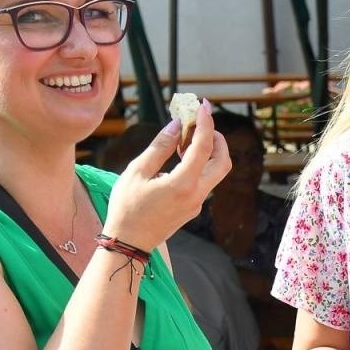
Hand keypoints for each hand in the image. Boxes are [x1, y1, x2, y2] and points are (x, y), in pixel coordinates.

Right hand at [103, 109, 230, 250]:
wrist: (129, 243)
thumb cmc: (126, 207)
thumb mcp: (137, 172)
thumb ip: (159, 147)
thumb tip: (176, 125)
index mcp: (184, 184)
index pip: (204, 147)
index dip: (205, 123)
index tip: (203, 106)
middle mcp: (197, 194)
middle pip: (223, 161)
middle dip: (216, 138)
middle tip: (200, 123)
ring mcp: (197, 203)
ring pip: (216, 172)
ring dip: (208, 152)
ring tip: (184, 139)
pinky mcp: (193, 208)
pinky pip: (205, 181)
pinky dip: (200, 164)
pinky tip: (180, 157)